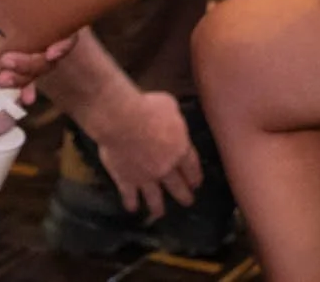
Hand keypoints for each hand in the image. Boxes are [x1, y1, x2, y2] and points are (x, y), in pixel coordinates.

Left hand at [0, 0, 74, 89]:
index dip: (63, 45)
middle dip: (31, 64)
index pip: (67, 35)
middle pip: (50, 58)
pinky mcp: (24, 63)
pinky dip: (24, 90)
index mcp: (52, 18)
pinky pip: (28, 81)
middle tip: (6, 62)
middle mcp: (48, 38)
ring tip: (1, 80)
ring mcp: (37, 52)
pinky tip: (21, 100)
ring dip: (23, 79)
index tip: (50, 50)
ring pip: (37, 71)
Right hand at [92, 89, 200, 221]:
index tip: (197, 184)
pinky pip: (129, 195)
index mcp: (180, 149)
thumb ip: (174, 119)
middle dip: (183, 195)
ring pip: (155, 197)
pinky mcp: (126, 179)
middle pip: (177, 185)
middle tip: (188, 201)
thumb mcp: (170, 106)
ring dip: (158, 206)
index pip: (192, 166)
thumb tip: (172, 120)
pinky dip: (131, 203)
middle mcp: (165, 168)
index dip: (195, 176)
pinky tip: (132, 208)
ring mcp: (146, 176)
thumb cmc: (148, 107)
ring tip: (160, 213)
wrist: (123, 120)